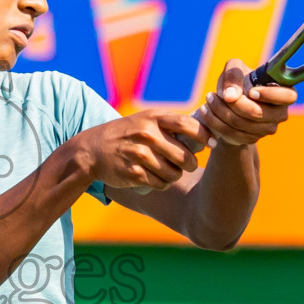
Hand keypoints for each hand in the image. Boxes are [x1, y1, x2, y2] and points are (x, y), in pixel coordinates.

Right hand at [72, 109, 212, 190]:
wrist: (91, 150)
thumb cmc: (126, 134)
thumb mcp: (144, 120)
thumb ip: (170, 123)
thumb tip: (205, 132)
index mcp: (152, 118)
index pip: (188, 125)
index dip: (204, 135)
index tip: (212, 143)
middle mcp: (147, 135)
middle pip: (184, 156)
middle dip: (190, 164)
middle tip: (187, 165)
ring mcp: (139, 155)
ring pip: (174, 174)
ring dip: (175, 176)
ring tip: (168, 172)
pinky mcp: (133, 173)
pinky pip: (161, 184)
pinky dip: (162, 184)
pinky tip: (155, 178)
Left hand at [193, 59, 296, 146]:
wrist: (230, 101)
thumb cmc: (237, 80)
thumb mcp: (234, 69)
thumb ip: (233, 75)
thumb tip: (231, 96)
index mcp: (285, 92)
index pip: (288, 96)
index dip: (269, 95)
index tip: (250, 91)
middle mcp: (280, 113)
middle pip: (257, 113)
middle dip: (232, 104)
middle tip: (212, 93)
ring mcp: (268, 128)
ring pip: (241, 124)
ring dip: (219, 111)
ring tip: (208, 98)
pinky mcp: (253, 139)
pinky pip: (233, 134)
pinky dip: (216, 122)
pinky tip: (206, 111)